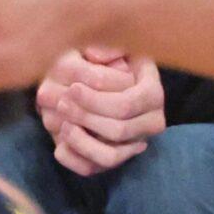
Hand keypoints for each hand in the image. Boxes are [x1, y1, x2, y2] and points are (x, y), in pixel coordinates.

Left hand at [37, 49, 163, 174]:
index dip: (96, 99)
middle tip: (61, 103)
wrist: (108, 83)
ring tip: (62, 121)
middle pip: (118, 130)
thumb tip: (95, 56)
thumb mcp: (113, 44)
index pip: (126, 105)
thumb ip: (108, 46)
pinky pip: (92, 169)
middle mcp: (152, 123)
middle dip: (85, 116)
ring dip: (80, 140)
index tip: (73, 87)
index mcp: (153, 94)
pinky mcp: (113, 158)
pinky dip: (73, 157)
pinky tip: (60, 139)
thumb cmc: (109, 60)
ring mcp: (134, 144)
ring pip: (109, 156)